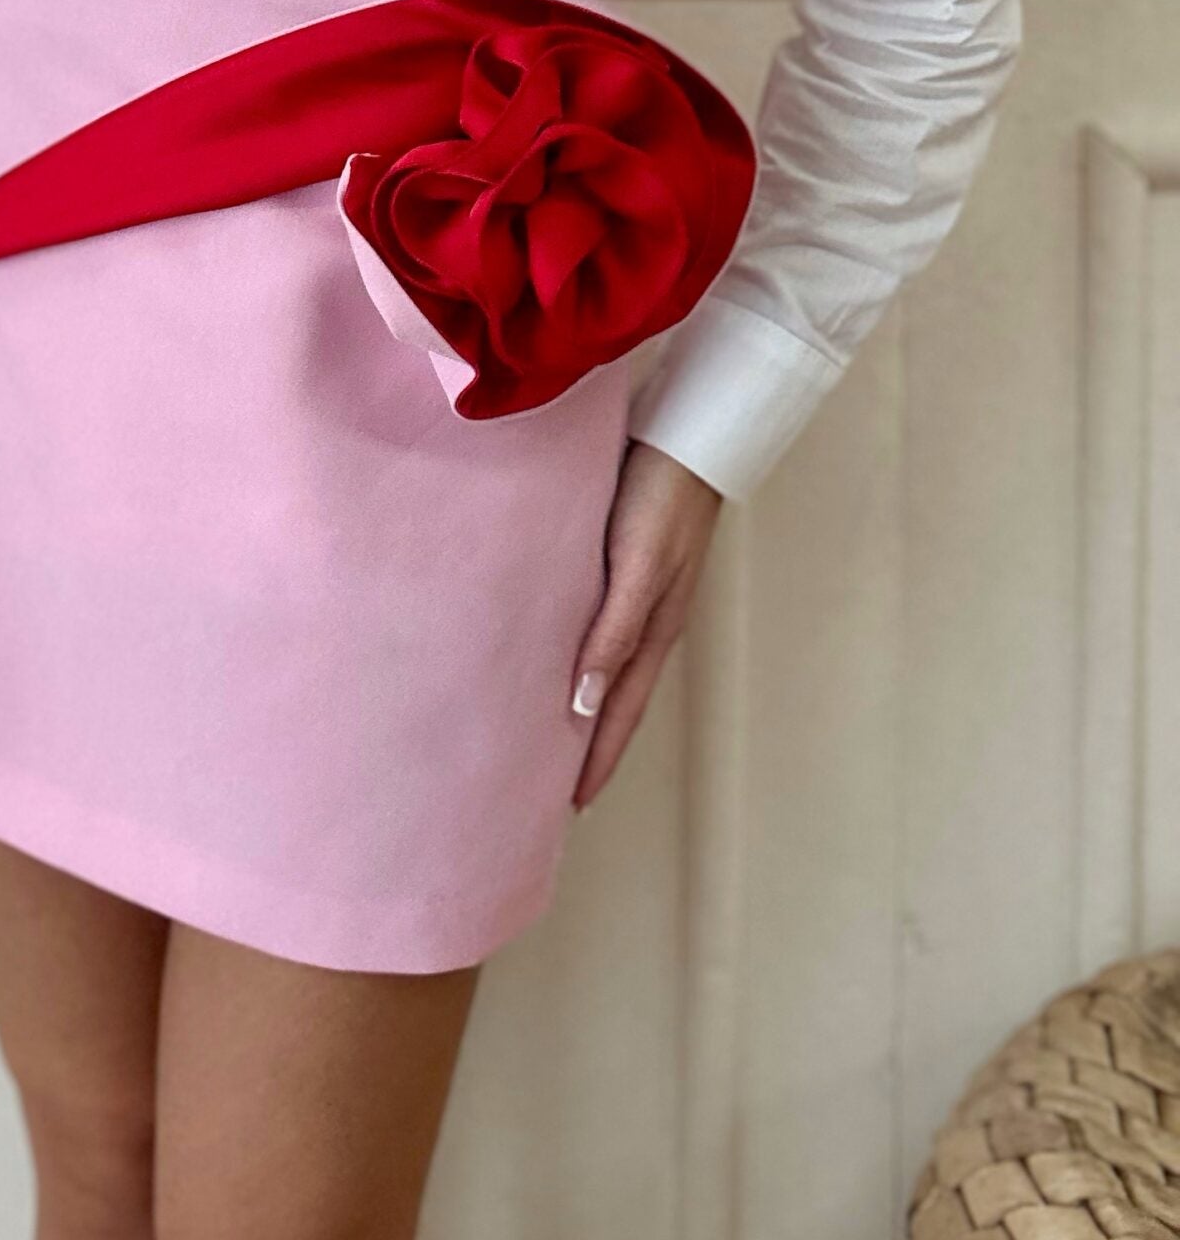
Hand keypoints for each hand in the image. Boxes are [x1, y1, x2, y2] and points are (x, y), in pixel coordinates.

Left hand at [569, 438, 723, 810]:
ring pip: (607, 665)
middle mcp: (648, 619)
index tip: (569, 807)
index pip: (618, 712)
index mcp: (655, 629)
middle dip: (590, 745)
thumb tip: (581, 704)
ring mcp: (640, 592)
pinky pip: (600, 626)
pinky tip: (557, 653)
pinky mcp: (625, 562)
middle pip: (615, 698)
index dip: (596, 759)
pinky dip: (581, 654)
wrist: (688, 432)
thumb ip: (612, 632)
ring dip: (584, 703)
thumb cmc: (663, 495)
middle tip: (553, 786)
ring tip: (551, 732)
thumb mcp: (639, 567)